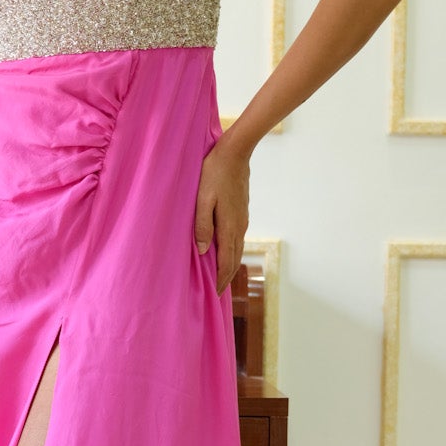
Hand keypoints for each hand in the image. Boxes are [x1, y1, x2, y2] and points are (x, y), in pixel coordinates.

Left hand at [194, 141, 250, 294]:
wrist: (235, 153)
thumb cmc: (213, 173)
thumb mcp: (202, 199)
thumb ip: (202, 226)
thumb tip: (202, 251)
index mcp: (229, 227)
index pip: (227, 261)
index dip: (221, 278)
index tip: (215, 293)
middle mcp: (239, 226)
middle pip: (235, 258)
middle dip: (226, 275)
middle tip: (218, 290)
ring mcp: (242, 219)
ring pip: (237, 248)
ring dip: (230, 263)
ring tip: (221, 274)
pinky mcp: (241, 212)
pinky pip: (237, 238)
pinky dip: (232, 250)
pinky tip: (224, 249)